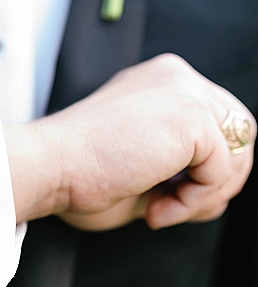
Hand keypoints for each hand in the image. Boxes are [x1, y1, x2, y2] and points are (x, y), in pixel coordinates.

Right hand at [4, 54, 254, 230]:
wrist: (49, 166)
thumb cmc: (77, 172)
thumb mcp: (142, 163)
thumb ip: (181, 166)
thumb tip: (220, 192)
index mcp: (159, 82)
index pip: (216, 122)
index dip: (204, 169)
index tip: (165, 197)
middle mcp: (176, 77)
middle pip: (239, 133)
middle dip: (216, 182)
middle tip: (172, 208)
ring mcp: (186, 91)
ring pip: (239, 153)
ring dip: (204, 195)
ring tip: (159, 210)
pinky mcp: (192, 116)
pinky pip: (221, 172)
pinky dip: (193, 201)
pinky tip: (155, 207)